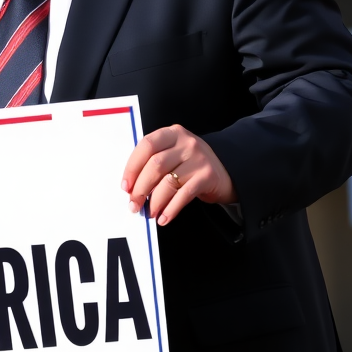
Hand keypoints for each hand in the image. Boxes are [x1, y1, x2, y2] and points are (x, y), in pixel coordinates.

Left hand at [122, 124, 236, 225]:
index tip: (125, 186)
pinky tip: (164, 218)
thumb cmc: (191, 163)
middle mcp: (186, 143)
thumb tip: (132, 187)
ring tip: (149, 213)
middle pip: (155, 165)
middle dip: (140, 188)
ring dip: (155, 202)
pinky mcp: (207, 176)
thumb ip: (154, 161)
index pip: (146, 145)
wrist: (226, 170)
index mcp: (172, 133)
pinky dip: (171, 209)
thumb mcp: (174, 152)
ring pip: (168, 182)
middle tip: (134, 204)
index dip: (132, 167)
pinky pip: (183, 195)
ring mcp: (199, 159)